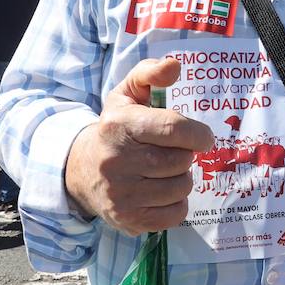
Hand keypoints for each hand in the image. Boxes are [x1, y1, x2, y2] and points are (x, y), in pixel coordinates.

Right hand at [65, 57, 213, 236]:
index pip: (172, 129)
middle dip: (185, 155)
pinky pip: (176, 213)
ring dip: (181, 178)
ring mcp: (121, 194)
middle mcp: (116, 161)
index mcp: (119, 125)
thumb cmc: (116, 128)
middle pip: (181, 161)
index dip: (197, 133)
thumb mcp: (128, 94)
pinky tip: (161, 191)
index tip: (202, 136)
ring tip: (164, 170)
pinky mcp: (128, 219)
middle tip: (171, 151)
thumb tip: (174, 65)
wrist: (82, 169)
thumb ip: (150, 74)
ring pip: (181, 187)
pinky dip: (176, 202)